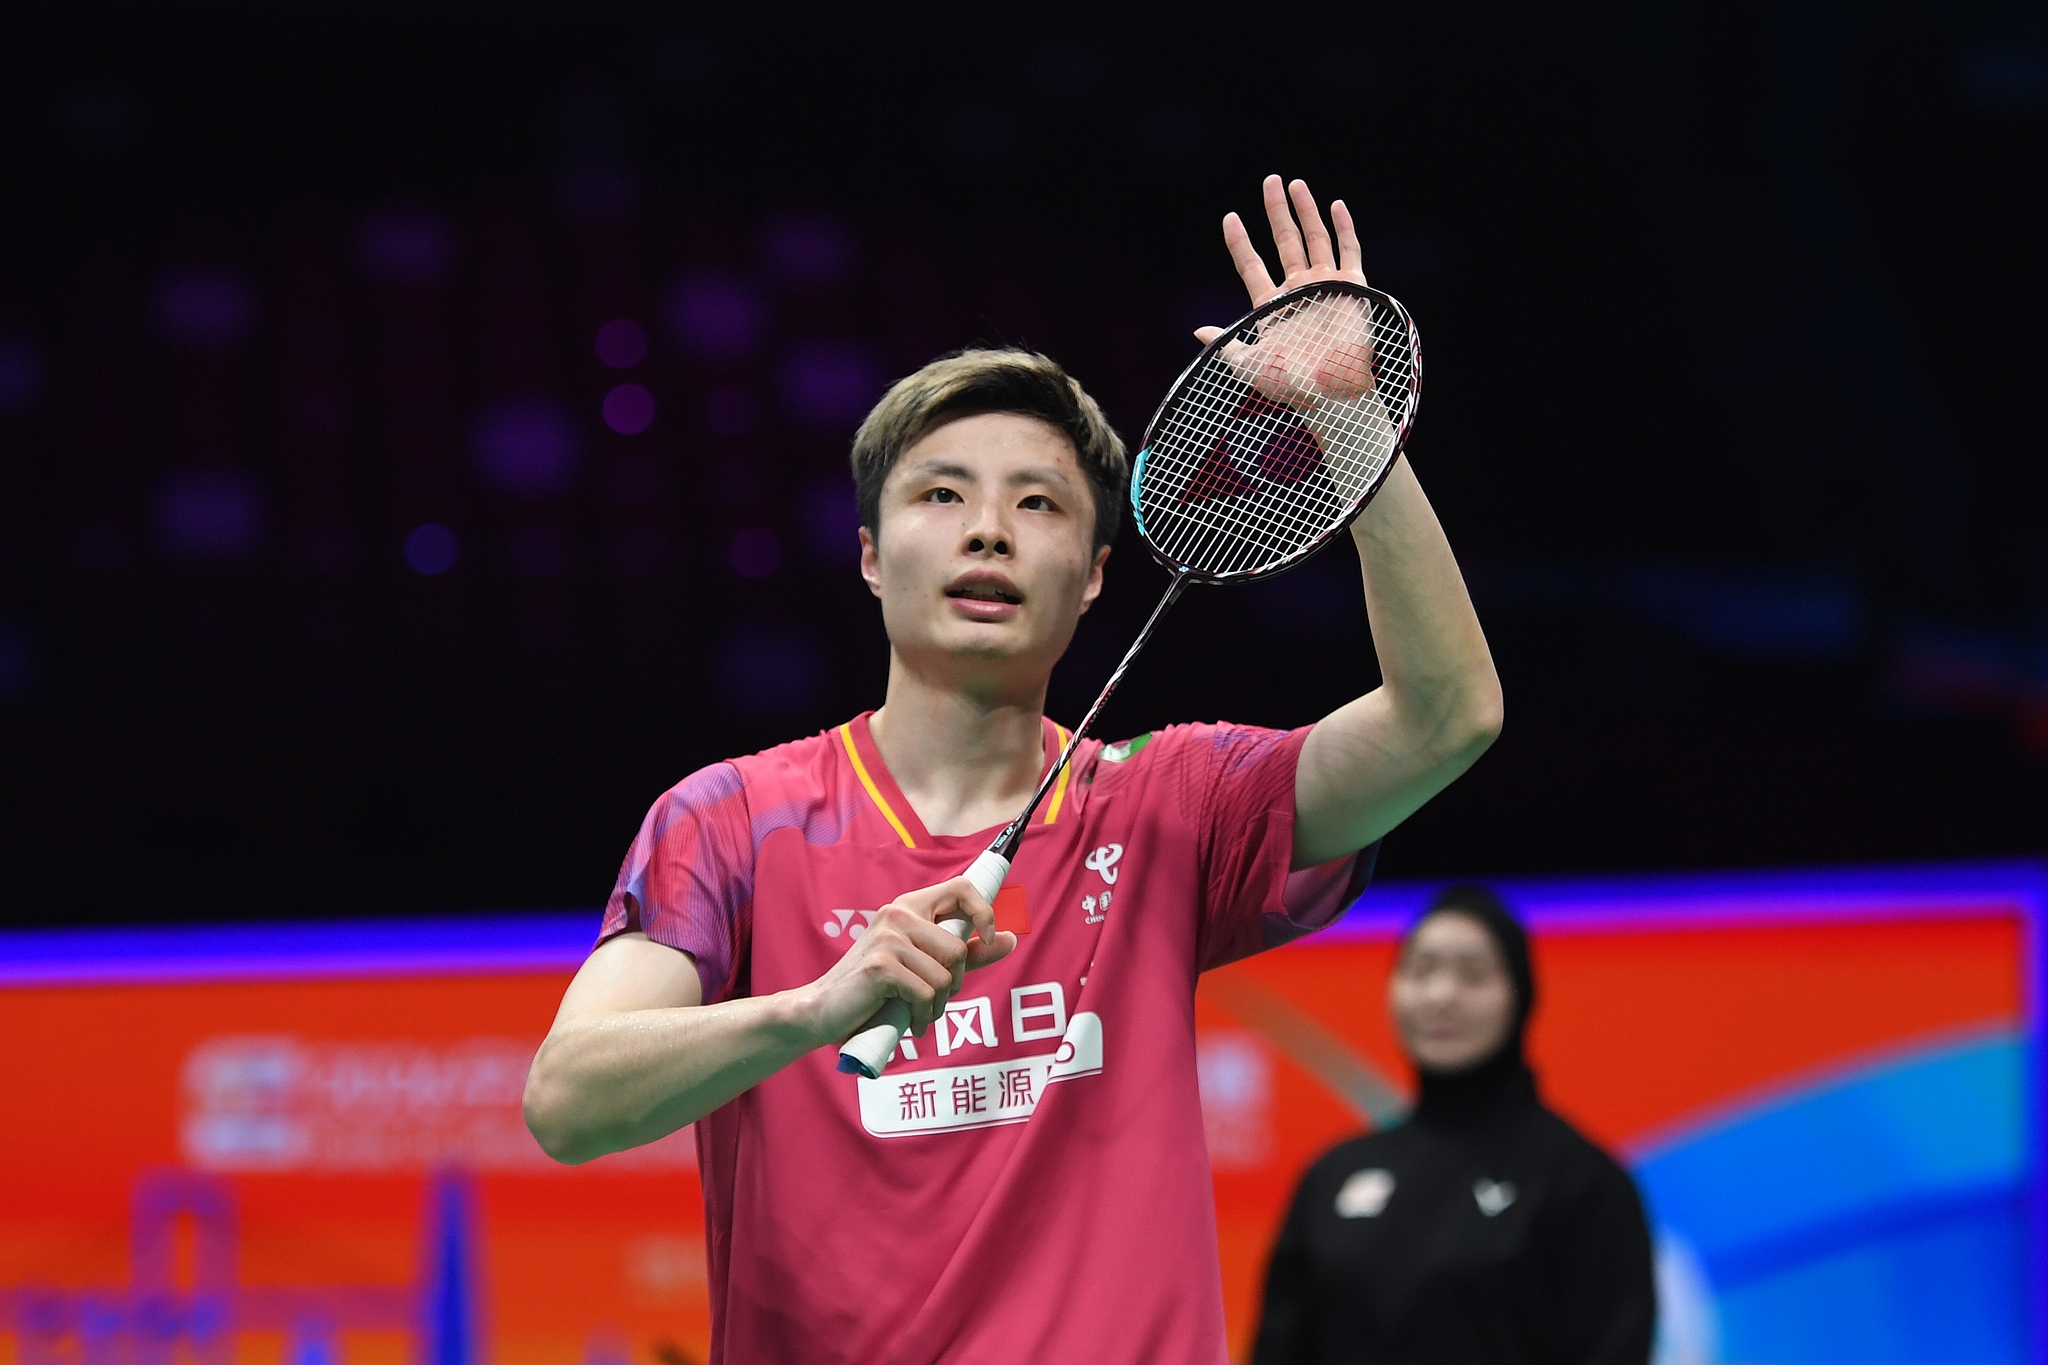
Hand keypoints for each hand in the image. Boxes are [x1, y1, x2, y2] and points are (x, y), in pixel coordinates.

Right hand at [800, 875, 1017, 1046]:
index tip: (989, 937)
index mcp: (909, 906)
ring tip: (919, 1013)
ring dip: (939, 1005)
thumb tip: (1010, 938)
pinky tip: (911, 1024)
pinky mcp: (882, 965)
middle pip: (958, 947)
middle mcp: (898, 913)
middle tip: (934, 999)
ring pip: (944, 975)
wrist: (822, 1011)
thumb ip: (967, 952)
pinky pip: (926, 993)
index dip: (983, 910)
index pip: (960, 887)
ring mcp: (888, 937)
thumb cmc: (874, 989)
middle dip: (954, 982)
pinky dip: (924, 1016)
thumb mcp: (924, 966)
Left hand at [1194, 175, 1376, 410]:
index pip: (1251, 264)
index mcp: (1270, 305)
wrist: (1331, 395)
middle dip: (1276, 211)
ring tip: (1294, 183)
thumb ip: (1225, 345)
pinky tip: (1336, 205)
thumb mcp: (1249, 367)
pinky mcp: (1351, 288)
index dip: (1240, 241)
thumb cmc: (1291, 386)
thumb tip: (1198, 329)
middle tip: (1269, 180)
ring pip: (1315, 239)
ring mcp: (1325, 286)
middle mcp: (1297, 290)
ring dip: (1306, 211)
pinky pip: (1349, 251)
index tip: (1230, 217)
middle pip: (1284, 241)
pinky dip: (1343, 228)